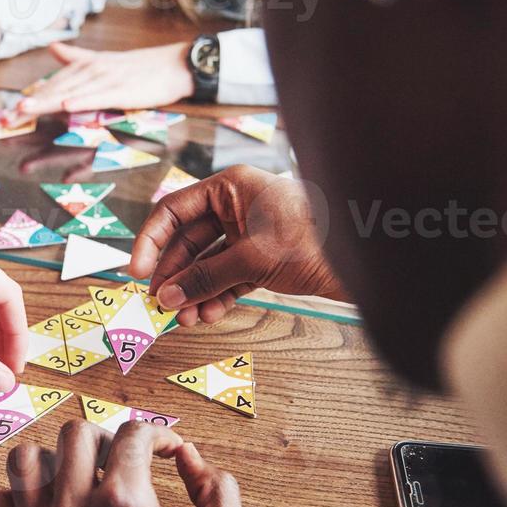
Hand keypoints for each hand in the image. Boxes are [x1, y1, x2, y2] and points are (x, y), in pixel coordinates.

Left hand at [0, 421, 249, 506]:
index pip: (133, 435)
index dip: (159, 435)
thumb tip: (195, 461)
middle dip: (109, 439)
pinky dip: (19, 498)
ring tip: (81, 477)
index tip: (167, 450)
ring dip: (56, 459)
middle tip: (126, 460)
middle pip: (76, 435)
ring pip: (25, 461)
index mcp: (127, 506)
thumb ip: (220, 494)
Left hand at [15, 41, 193, 115]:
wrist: (173, 65)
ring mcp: (107, 80)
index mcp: (86, 67)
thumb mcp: (105, 61)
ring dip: (47, 102)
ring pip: (71, 92)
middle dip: (30, 105)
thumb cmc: (140, 68)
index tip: (8, 113)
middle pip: (56, 90)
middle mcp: (92, 71)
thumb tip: (53, 48)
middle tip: (6, 119)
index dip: (31, 98)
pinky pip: (99, 96)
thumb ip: (77, 57)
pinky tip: (66, 106)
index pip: (53, 84)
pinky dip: (82, 100)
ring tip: (24, 111)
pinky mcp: (124, 90)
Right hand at [130, 166, 342, 326]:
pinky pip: (228, 276)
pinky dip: (217, 295)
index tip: (137, 273)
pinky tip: (209, 314)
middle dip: (174, 275)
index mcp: (229, 187)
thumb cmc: (315, 239)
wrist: (368, 256)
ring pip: (208, 263)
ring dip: (194, 291)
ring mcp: (250, 232)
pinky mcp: (264, 257)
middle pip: (188, 241)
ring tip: (185, 319)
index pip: (173, 211)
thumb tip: (167, 297)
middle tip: (160, 306)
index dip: (151, 242)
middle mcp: (236, 206)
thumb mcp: (252, 259)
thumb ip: (205, 277)